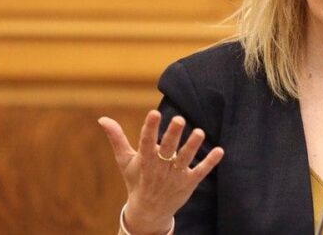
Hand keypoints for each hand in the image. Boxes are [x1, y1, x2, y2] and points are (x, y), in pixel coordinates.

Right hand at [98, 110, 224, 234]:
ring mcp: (175, 176)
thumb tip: (102, 119)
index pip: (146, 142)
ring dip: (192, 146)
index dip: (150, 128)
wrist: (148, 211)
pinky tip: (220, 150)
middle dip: (172, 135)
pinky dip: (210, 162)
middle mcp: (160, 168)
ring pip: (185, 159)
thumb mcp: (125, 161)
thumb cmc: (137, 179)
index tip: (154, 113)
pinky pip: (200, 171)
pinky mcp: (189, 183)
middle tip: (179, 119)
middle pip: (167, 149)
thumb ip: (117, 138)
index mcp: (145, 160)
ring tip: (200, 132)